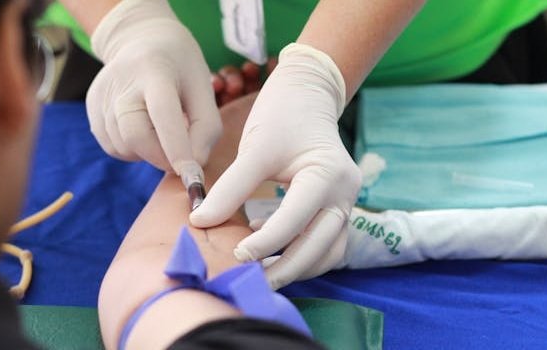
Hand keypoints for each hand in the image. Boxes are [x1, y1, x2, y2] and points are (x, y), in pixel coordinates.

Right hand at [86, 0, 220, 173]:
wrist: (143, 40)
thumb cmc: (181, 69)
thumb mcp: (204, 89)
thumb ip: (206, 128)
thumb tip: (194, 165)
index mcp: (155, 70)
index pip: (163, 113)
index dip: (177, 147)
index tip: (192, 174)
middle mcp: (122, 80)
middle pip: (135, 135)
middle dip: (161, 157)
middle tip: (180, 159)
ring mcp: (102, 94)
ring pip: (123, 146)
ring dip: (147, 153)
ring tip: (161, 132)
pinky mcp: (92, 107)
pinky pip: (112, 146)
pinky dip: (132, 150)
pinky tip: (144, 130)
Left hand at [191, 43, 361, 288]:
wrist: (308, 94)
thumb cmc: (282, 115)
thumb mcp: (255, 148)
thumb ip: (230, 188)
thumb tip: (200, 221)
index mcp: (329, 175)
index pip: (296, 220)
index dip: (265, 243)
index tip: (235, 254)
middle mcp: (345, 194)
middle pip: (320, 247)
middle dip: (285, 269)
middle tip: (249, 280)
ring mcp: (346, 204)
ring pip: (327, 253)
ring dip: (297, 268)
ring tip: (260, 274)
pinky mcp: (337, 209)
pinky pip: (326, 245)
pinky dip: (302, 256)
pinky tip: (271, 252)